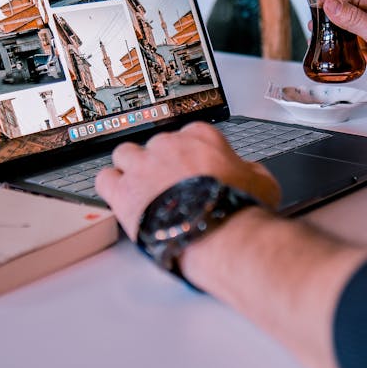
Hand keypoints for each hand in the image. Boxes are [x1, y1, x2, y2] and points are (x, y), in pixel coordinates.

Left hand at [95, 121, 281, 238]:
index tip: (190, 168)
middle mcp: (168, 146)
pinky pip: (104, 178)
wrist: (219, 233)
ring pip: (124, 154)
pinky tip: (120, 197)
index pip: (187, 134)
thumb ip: (249, 169)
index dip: (187, 154)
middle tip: (168, 184)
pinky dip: (110, 187)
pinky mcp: (123, 192)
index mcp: (200, 138)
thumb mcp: (263, 181)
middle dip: (159, 163)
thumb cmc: (239, 209)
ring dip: (130, 169)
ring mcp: (142, 167)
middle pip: (154, 144)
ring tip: (140, 188)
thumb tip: (248, 170)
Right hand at [322, 0, 366, 112]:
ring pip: (354, 30)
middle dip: (334, 14)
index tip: (321, 3)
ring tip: (321, 36)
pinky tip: (337, 54)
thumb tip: (333, 5)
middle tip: (317, 21)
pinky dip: (345, 50)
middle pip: (354, 11)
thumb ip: (355, 19)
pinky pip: (357, 48)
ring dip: (337, 32)